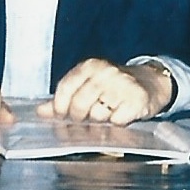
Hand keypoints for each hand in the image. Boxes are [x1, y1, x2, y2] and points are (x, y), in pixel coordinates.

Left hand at [39, 58, 171, 124]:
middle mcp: (105, 72)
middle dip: (79, 117)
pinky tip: (121, 116)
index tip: (61, 115)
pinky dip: (117, 124)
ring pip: (98, 115)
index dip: (60, 106)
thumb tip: (40, 111)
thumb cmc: (112, 87)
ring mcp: (122, 84)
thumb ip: (64, 97)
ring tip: (107, 113)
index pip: (65, 88)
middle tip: (86, 118)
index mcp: (89, 66)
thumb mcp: (87, 85)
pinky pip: (117, 121)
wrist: (149, 83)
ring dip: (100, 121)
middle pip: (79, 105)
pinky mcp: (137, 99)